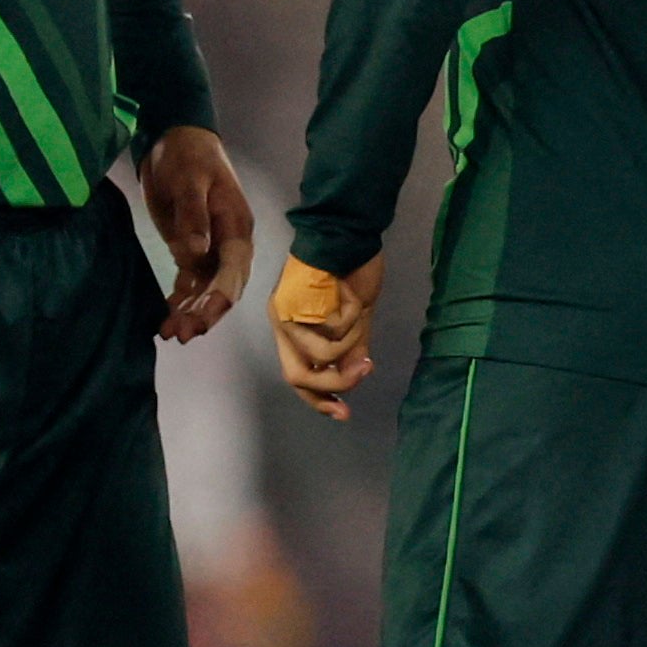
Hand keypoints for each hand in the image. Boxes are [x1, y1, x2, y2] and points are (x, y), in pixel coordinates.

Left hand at [135, 125, 251, 340]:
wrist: (176, 140)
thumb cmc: (188, 157)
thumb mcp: (191, 181)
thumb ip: (193, 217)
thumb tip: (194, 253)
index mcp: (236, 228)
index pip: (233, 269)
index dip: (220, 296)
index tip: (204, 316)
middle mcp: (228, 244)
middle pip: (223, 286)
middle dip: (205, 312)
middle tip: (182, 333)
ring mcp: (210, 248)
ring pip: (205, 289)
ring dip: (191, 311)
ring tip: (170, 332)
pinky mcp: (189, 248)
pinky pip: (189, 281)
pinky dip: (180, 299)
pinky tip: (166, 316)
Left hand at [271, 246, 384, 418]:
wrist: (347, 233)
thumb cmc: (351, 268)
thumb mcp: (357, 317)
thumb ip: (353, 347)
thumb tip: (358, 374)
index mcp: (293, 329)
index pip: (300, 377)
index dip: (320, 401)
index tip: (345, 413)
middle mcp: (281, 325)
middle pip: (299, 377)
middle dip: (336, 383)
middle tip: (365, 371)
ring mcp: (283, 315)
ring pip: (321, 355)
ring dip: (351, 339)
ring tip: (359, 312)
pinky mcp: (291, 304)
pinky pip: (329, 331)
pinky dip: (350, 318)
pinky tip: (350, 295)